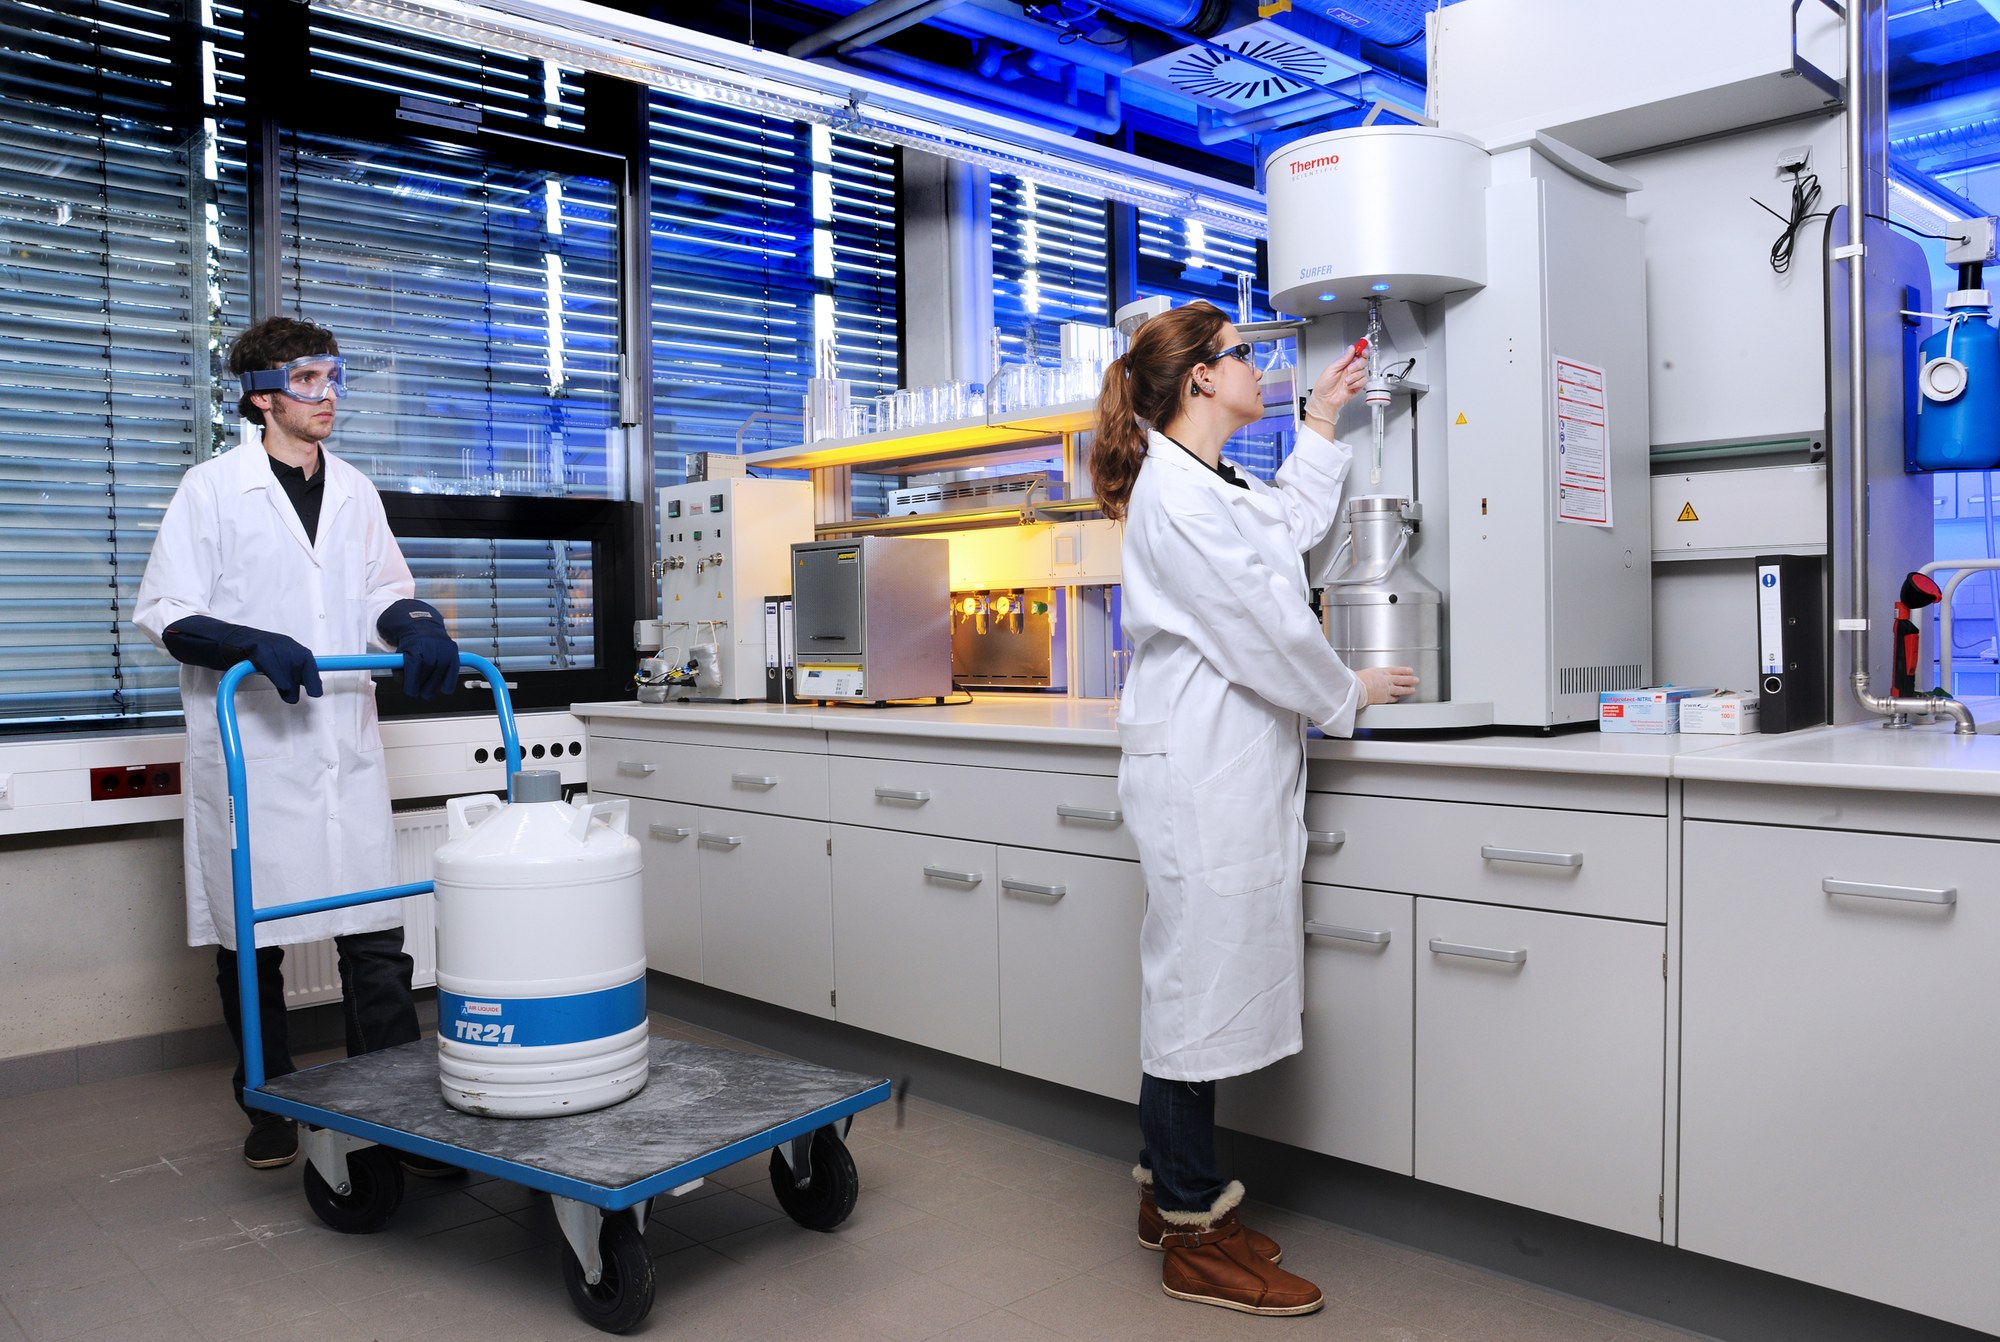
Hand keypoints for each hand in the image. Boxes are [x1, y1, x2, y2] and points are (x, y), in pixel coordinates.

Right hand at [162, 615, 320, 701]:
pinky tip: (283, 686)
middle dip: (303, 681)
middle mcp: (281, 642)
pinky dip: (278, 674)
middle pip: (301, 661)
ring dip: (290, 682)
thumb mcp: (268, 664)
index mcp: (287, 646)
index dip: (312, 677)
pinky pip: (271, 661)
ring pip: (287, 662)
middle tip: (295, 698)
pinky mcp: (255, 646)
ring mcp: (269, 642)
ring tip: (288, 697)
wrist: (220, 642)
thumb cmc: (245, 654)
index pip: (306, 660)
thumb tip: (296, 687)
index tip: (316, 693)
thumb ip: (282, 671)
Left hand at [378, 599, 459, 699]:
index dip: (412, 684)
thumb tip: (407, 685)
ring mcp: (444, 649)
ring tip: (429, 692)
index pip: (414, 668)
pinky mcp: (454, 652)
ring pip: (441, 673)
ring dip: (434, 686)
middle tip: (421, 694)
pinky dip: (449, 683)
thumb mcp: (399, 655)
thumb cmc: (411, 645)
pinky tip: (444, 690)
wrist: (424, 628)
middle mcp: (432, 646)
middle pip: (428, 672)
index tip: (411, 693)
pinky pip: (453, 671)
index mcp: (415, 647)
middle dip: (424, 686)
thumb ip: (400, 671)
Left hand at [1304, 345, 1368, 426]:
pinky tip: (1349, 386)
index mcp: (1343, 363)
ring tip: (1346, 381)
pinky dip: (1356, 383)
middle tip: (1350, 369)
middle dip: (1357, 365)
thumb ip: (1343, 359)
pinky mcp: (1357, 386)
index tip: (1362, 350)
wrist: (1325, 401)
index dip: (1361, 350)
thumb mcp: (1331, 369)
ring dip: (1355, 376)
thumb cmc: (1324, 386)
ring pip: (1364, 371)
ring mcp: (1354, 378)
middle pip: (1363, 361)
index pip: (1356, 353)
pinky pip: (1364, 381)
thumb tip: (1351, 348)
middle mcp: (1350, 369)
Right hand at [1357, 665, 1418, 705]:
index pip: (1396, 670)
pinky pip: (1393, 698)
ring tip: (1412, 690)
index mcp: (1381, 672)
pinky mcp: (1384, 698)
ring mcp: (1386, 689)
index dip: (1404, 671)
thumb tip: (1369, 676)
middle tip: (1415, 680)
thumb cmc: (1357, 680)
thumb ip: (1371, 675)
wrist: (1357, 688)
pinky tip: (1398, 698)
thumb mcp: (1365, 672)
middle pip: (1401, 679)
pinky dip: (1396, 698)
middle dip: (1410, 680)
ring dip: (1407, 689)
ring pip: (1400, 689)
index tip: (1410, 671)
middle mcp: (1386, 680)